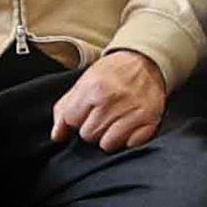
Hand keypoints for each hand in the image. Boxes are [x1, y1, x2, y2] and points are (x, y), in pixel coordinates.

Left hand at [51, 48, 166, 151]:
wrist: (144, 60)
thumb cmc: (111, 73)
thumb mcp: (83, 82)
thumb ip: (64, 109)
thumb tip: (57, 137)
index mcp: (92, 88)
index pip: (72, 121)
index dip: (77, 119)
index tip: (86, 112)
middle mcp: (111, 99)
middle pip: (89, 136)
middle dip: (92, 129)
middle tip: (103, 115)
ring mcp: (132, 111)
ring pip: (108, 145)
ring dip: (109, 137)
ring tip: (115, 121)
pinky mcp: (149, 120)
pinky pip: (130, 145)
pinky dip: (128, 140)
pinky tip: (129, 126)